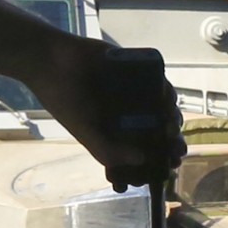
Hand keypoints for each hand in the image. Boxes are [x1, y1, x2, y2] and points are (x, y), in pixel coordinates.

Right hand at [25, 36, 185, 190]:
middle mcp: (130, 113)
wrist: (51, 62)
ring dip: (172, 119)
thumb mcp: (85, 133)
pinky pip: (159, 82)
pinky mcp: (137, 70)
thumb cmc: (65, 100)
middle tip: (175, 148)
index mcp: (118, 132)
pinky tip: (165, 101)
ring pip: (163, 108)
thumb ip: (109, 151)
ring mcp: (135, 92)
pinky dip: (165, 92)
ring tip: (169, 127)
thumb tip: (141, 160)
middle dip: (171, 141)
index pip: (147, 149)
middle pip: (160, 130)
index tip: (170, 165)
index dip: (161, 158)